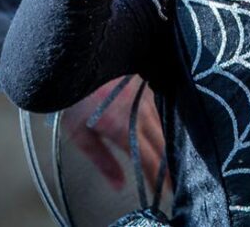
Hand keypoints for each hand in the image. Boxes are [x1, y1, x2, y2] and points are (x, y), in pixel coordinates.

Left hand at [62, 77, 169, 193]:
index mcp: (123, 127)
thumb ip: (102, 161)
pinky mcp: (147, 84)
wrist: (79, 58)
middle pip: (162, 144)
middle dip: (168, 166)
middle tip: (174, 180)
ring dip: (169, 144)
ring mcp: (146, 96)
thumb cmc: (75, 98)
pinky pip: (162, 108)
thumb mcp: (79, 134)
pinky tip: (166, 129)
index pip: (148, 159)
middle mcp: (140, 112)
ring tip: (172, 158)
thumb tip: (119, 183)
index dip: (158, 177)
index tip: (164, 191)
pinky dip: (166, 123)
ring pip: (165, 125)